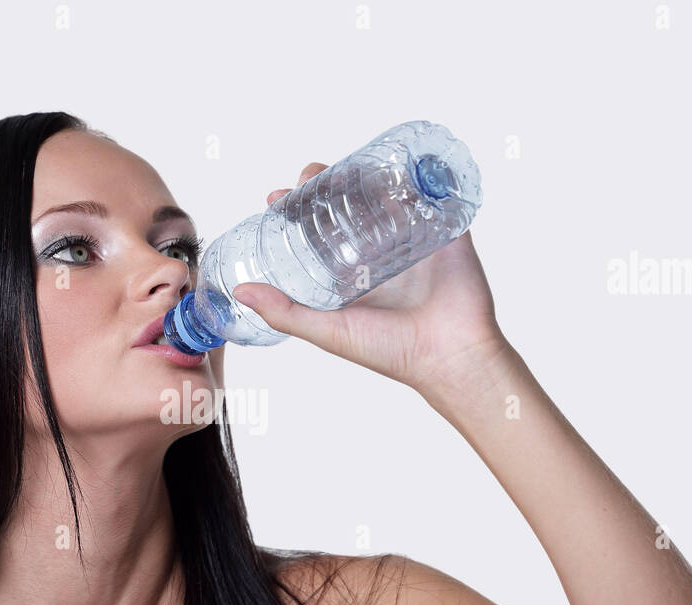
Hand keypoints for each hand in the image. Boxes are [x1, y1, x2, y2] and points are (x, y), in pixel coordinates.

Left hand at [232, 162, 509, 391]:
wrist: (451, 355)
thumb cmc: (391, 351)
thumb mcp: (328, 332)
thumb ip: (285, 312)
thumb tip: (240, 291)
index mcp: (352, 275)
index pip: (316, 232)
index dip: (296, 212)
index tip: (275, 198)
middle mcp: (379, 254)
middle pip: (347, 206)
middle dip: (325, 185)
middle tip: (308, 177)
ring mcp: (412, 238)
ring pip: (383, 193)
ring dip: (362, 173)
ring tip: (340, 166)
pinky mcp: (445, 229)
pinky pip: (431, 193)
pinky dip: (414, 173)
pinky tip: (392, 160)